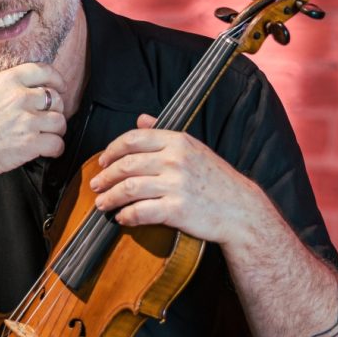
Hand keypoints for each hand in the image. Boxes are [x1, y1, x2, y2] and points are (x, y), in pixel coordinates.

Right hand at [0, 63, 66, 179]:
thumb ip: (12, 90)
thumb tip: (35, 93)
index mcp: (8, 81)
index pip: (44, 71)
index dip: (57, 80)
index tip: (60, 87)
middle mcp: (20, 97)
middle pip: (56, 99)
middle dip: (56, 110)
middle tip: (49, 118)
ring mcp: (27, 121)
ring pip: (60, 122)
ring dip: (57, 130)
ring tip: (49, 135)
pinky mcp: (30, 143)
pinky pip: (57, 144)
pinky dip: (56, 149)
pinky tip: (48, 150)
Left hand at [89, 114, 261, 244]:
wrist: (241, 210)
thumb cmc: (216, 180)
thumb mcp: (194, 148)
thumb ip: (164, 133)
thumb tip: (141, 118)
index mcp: (178, 141)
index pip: (133, 139)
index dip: (112, 150)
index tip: (103, 161)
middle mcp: (175, 160)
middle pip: (127, 165)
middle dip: (106, 176)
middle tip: (96, 185)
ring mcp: (176, 185)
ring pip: (129, 188)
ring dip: (110, 197)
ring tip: (102, 203)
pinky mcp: (177, 210)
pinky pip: (141, 212)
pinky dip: (127, 216)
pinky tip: (122, 217)